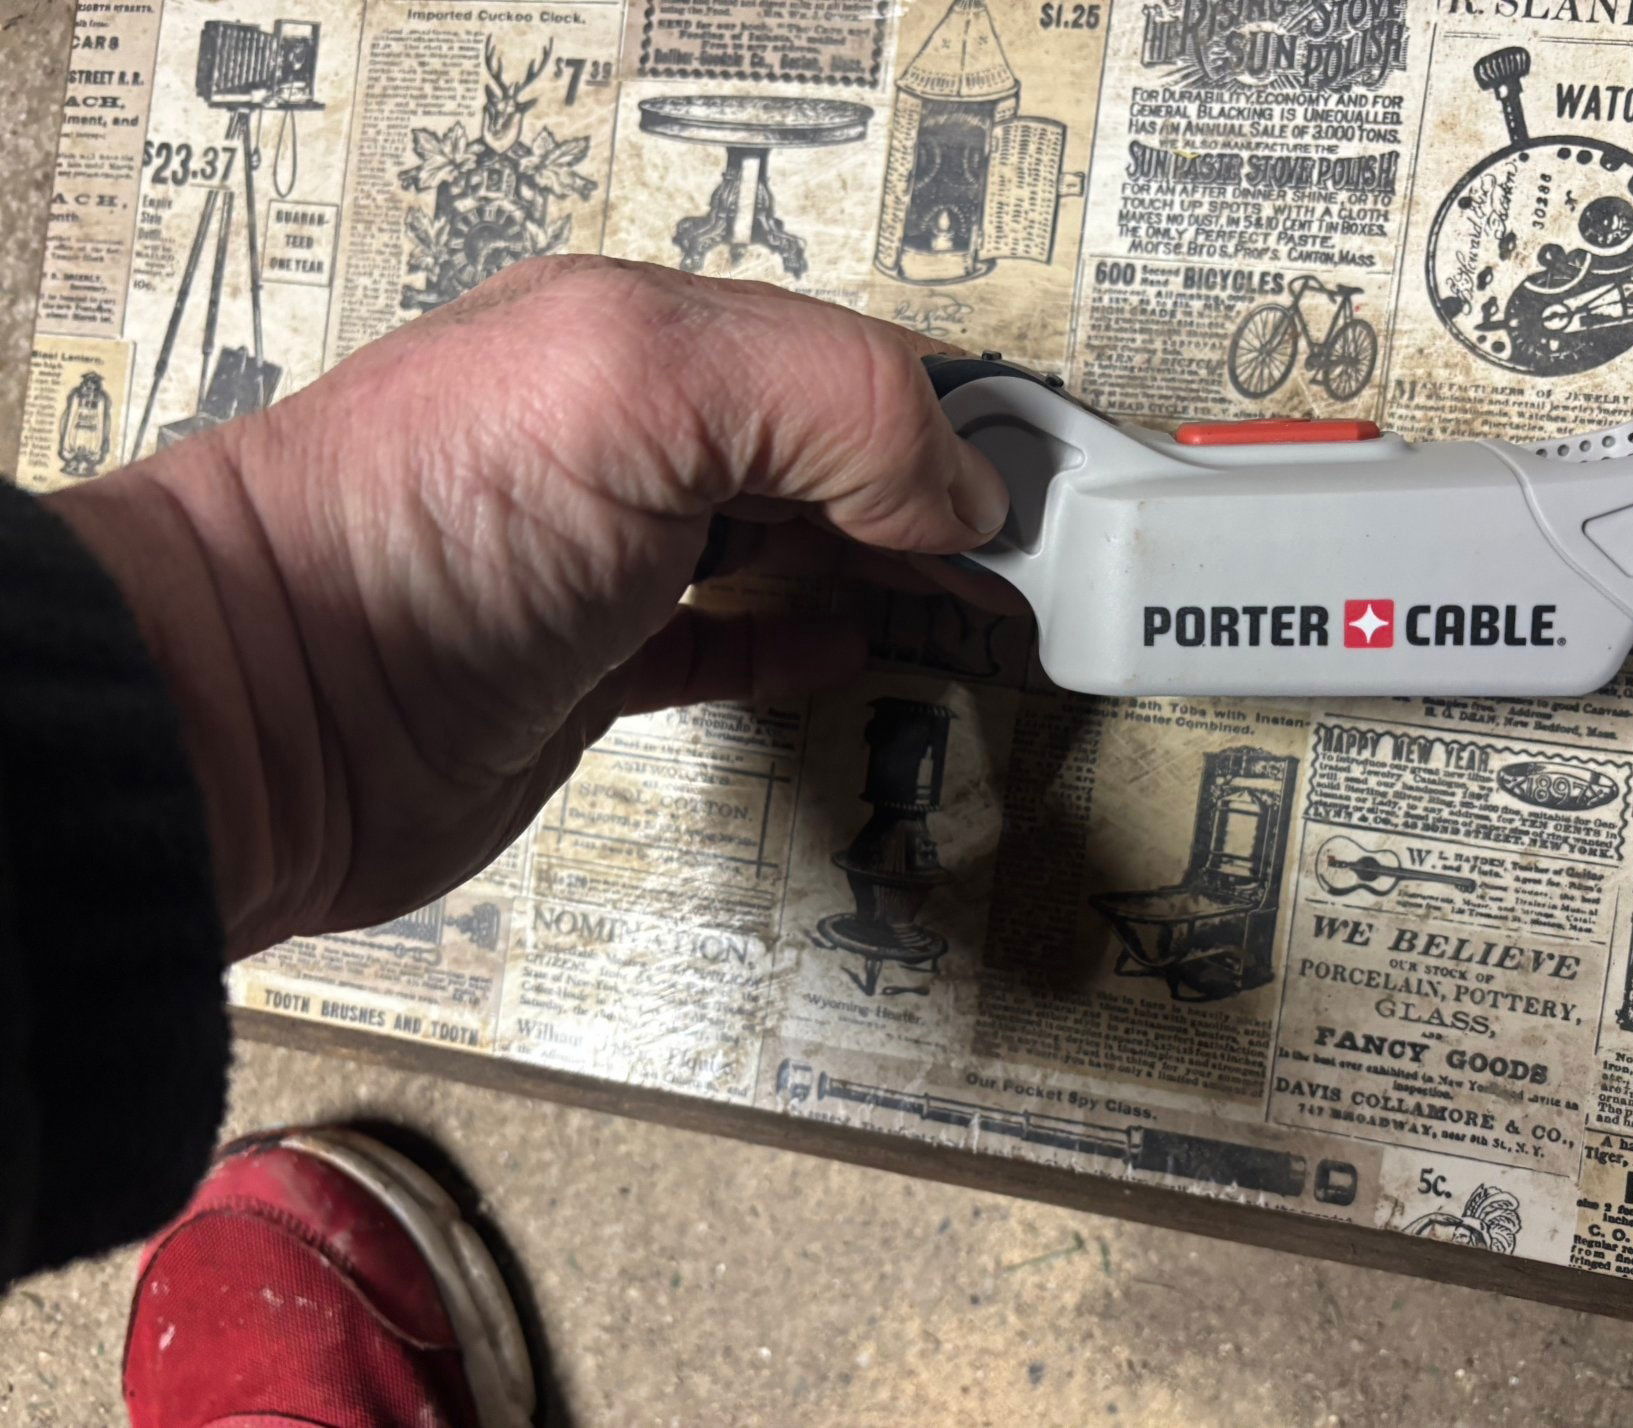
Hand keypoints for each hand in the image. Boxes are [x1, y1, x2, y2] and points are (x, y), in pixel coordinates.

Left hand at [45, 258, 1008, 955]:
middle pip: (832, 446)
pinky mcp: (588, 670)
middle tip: (1049, 542)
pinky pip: (725, 640)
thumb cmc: (411, 531)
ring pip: (790, 538)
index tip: (1057, 478)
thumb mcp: (638, 386)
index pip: (852, 356)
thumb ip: (829, 397)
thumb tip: (953, 483)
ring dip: (890, 558)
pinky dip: (798, 635)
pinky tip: (845, 636)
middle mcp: (625, 437)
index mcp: (640, 336)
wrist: (270, 712)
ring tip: (978, 586)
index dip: (966, 413)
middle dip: (945, 486)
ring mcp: (607, 557)